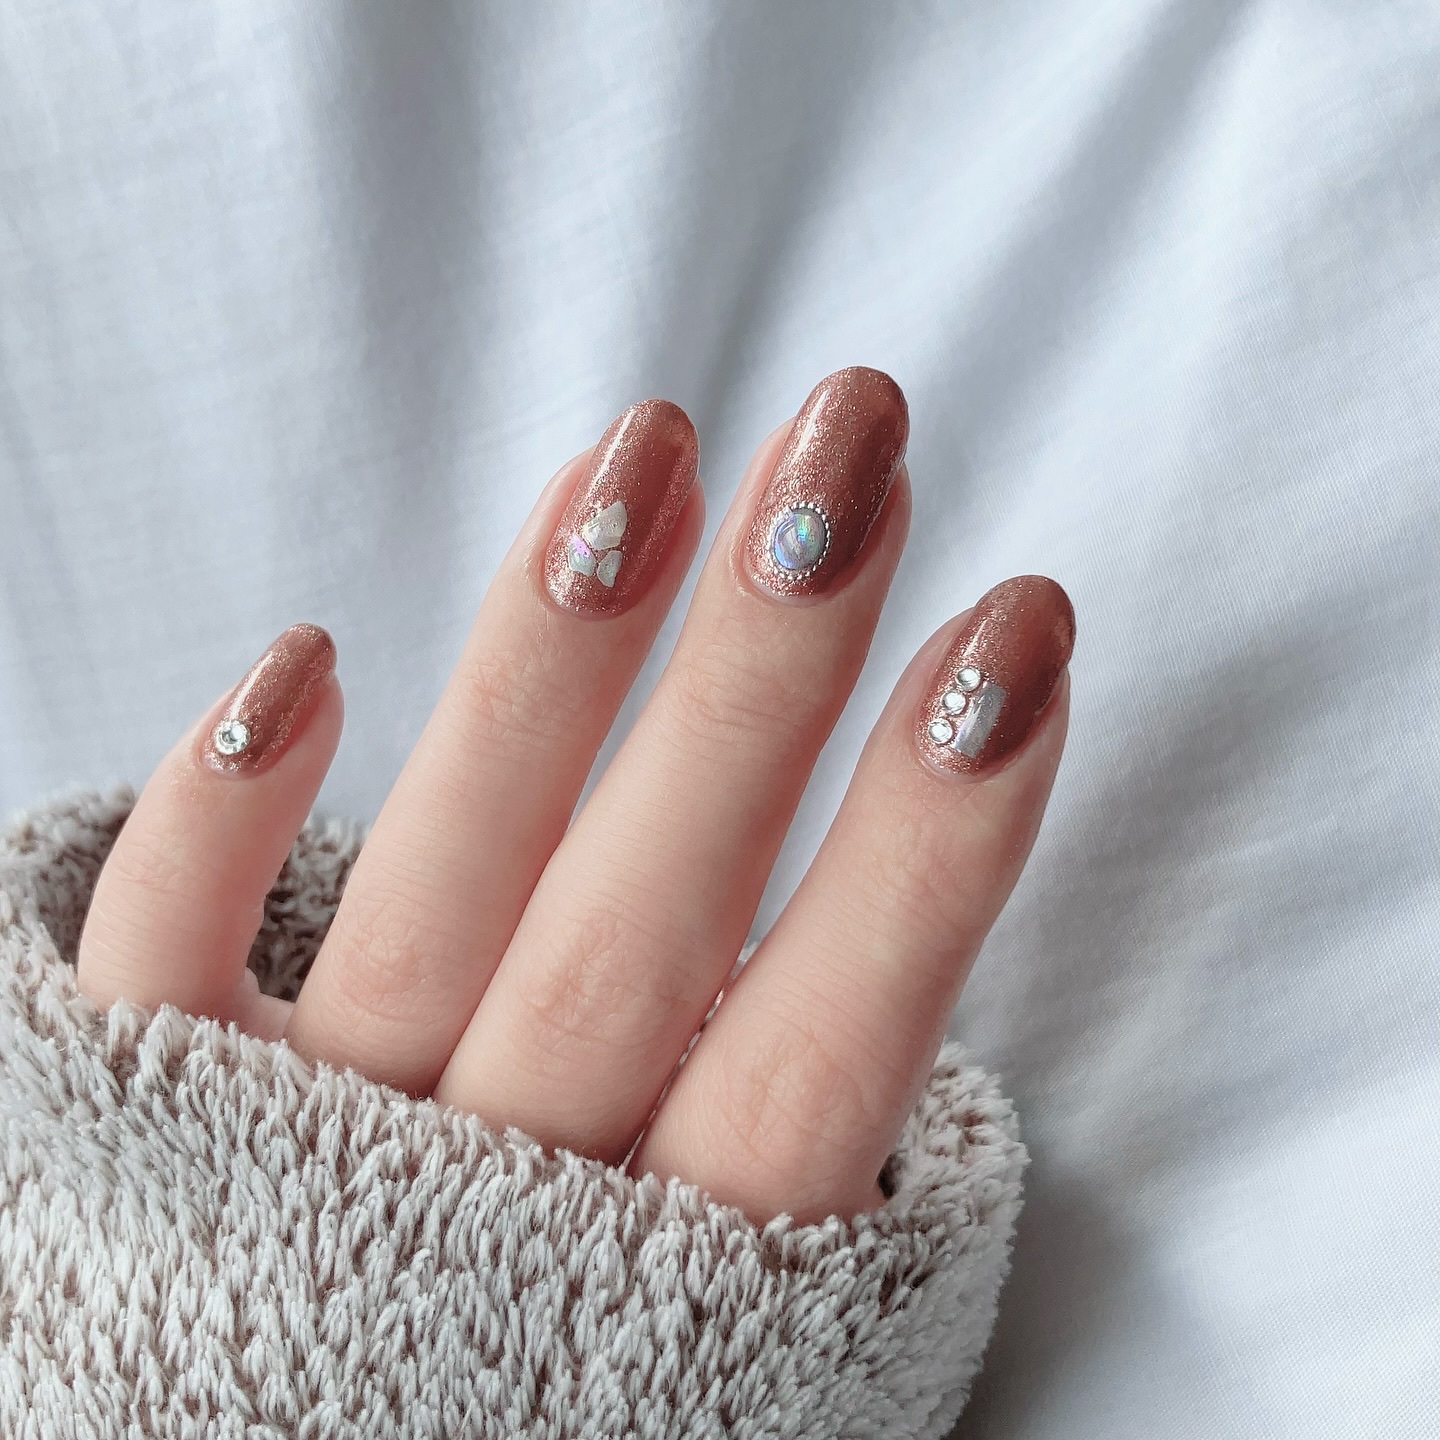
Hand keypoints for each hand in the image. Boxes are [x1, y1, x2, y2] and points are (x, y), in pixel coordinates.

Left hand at [76, 367, 1073, 1223]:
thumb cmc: (559, 1388)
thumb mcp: (732, 1315)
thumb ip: (794, 1132)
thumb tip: (892, 902)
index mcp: (672, 1279)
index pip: (827, 1047)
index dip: (930, 844)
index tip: (1019, 637)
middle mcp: (490, 1207)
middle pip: (642, 929)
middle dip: (760, 678)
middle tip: (848, 449)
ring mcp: (299, 1156)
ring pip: (434, 904)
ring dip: (541, 674)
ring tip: (642, 457)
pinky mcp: (147, 1122)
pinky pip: (158, 973)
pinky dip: (214, 828)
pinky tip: (302, 663)